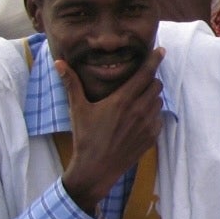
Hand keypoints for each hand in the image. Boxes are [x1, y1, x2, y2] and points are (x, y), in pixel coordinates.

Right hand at [58, 49, 163, 214]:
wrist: (96, 168)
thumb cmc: (85, 137)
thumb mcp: (77, 109)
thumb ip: (71, 84)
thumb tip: (59, 63)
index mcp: (123, 100)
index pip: (145, 74)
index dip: (154, 60)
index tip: (161, 50)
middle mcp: (139, 110)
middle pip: (156, 85)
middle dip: (150, 80)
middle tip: (139, 82)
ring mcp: (148, 124)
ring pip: (159, 101)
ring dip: (151, 97)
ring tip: (136, 101)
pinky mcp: (152, 137)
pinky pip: (159, 118)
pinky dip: (152, 114)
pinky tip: (138, 118)